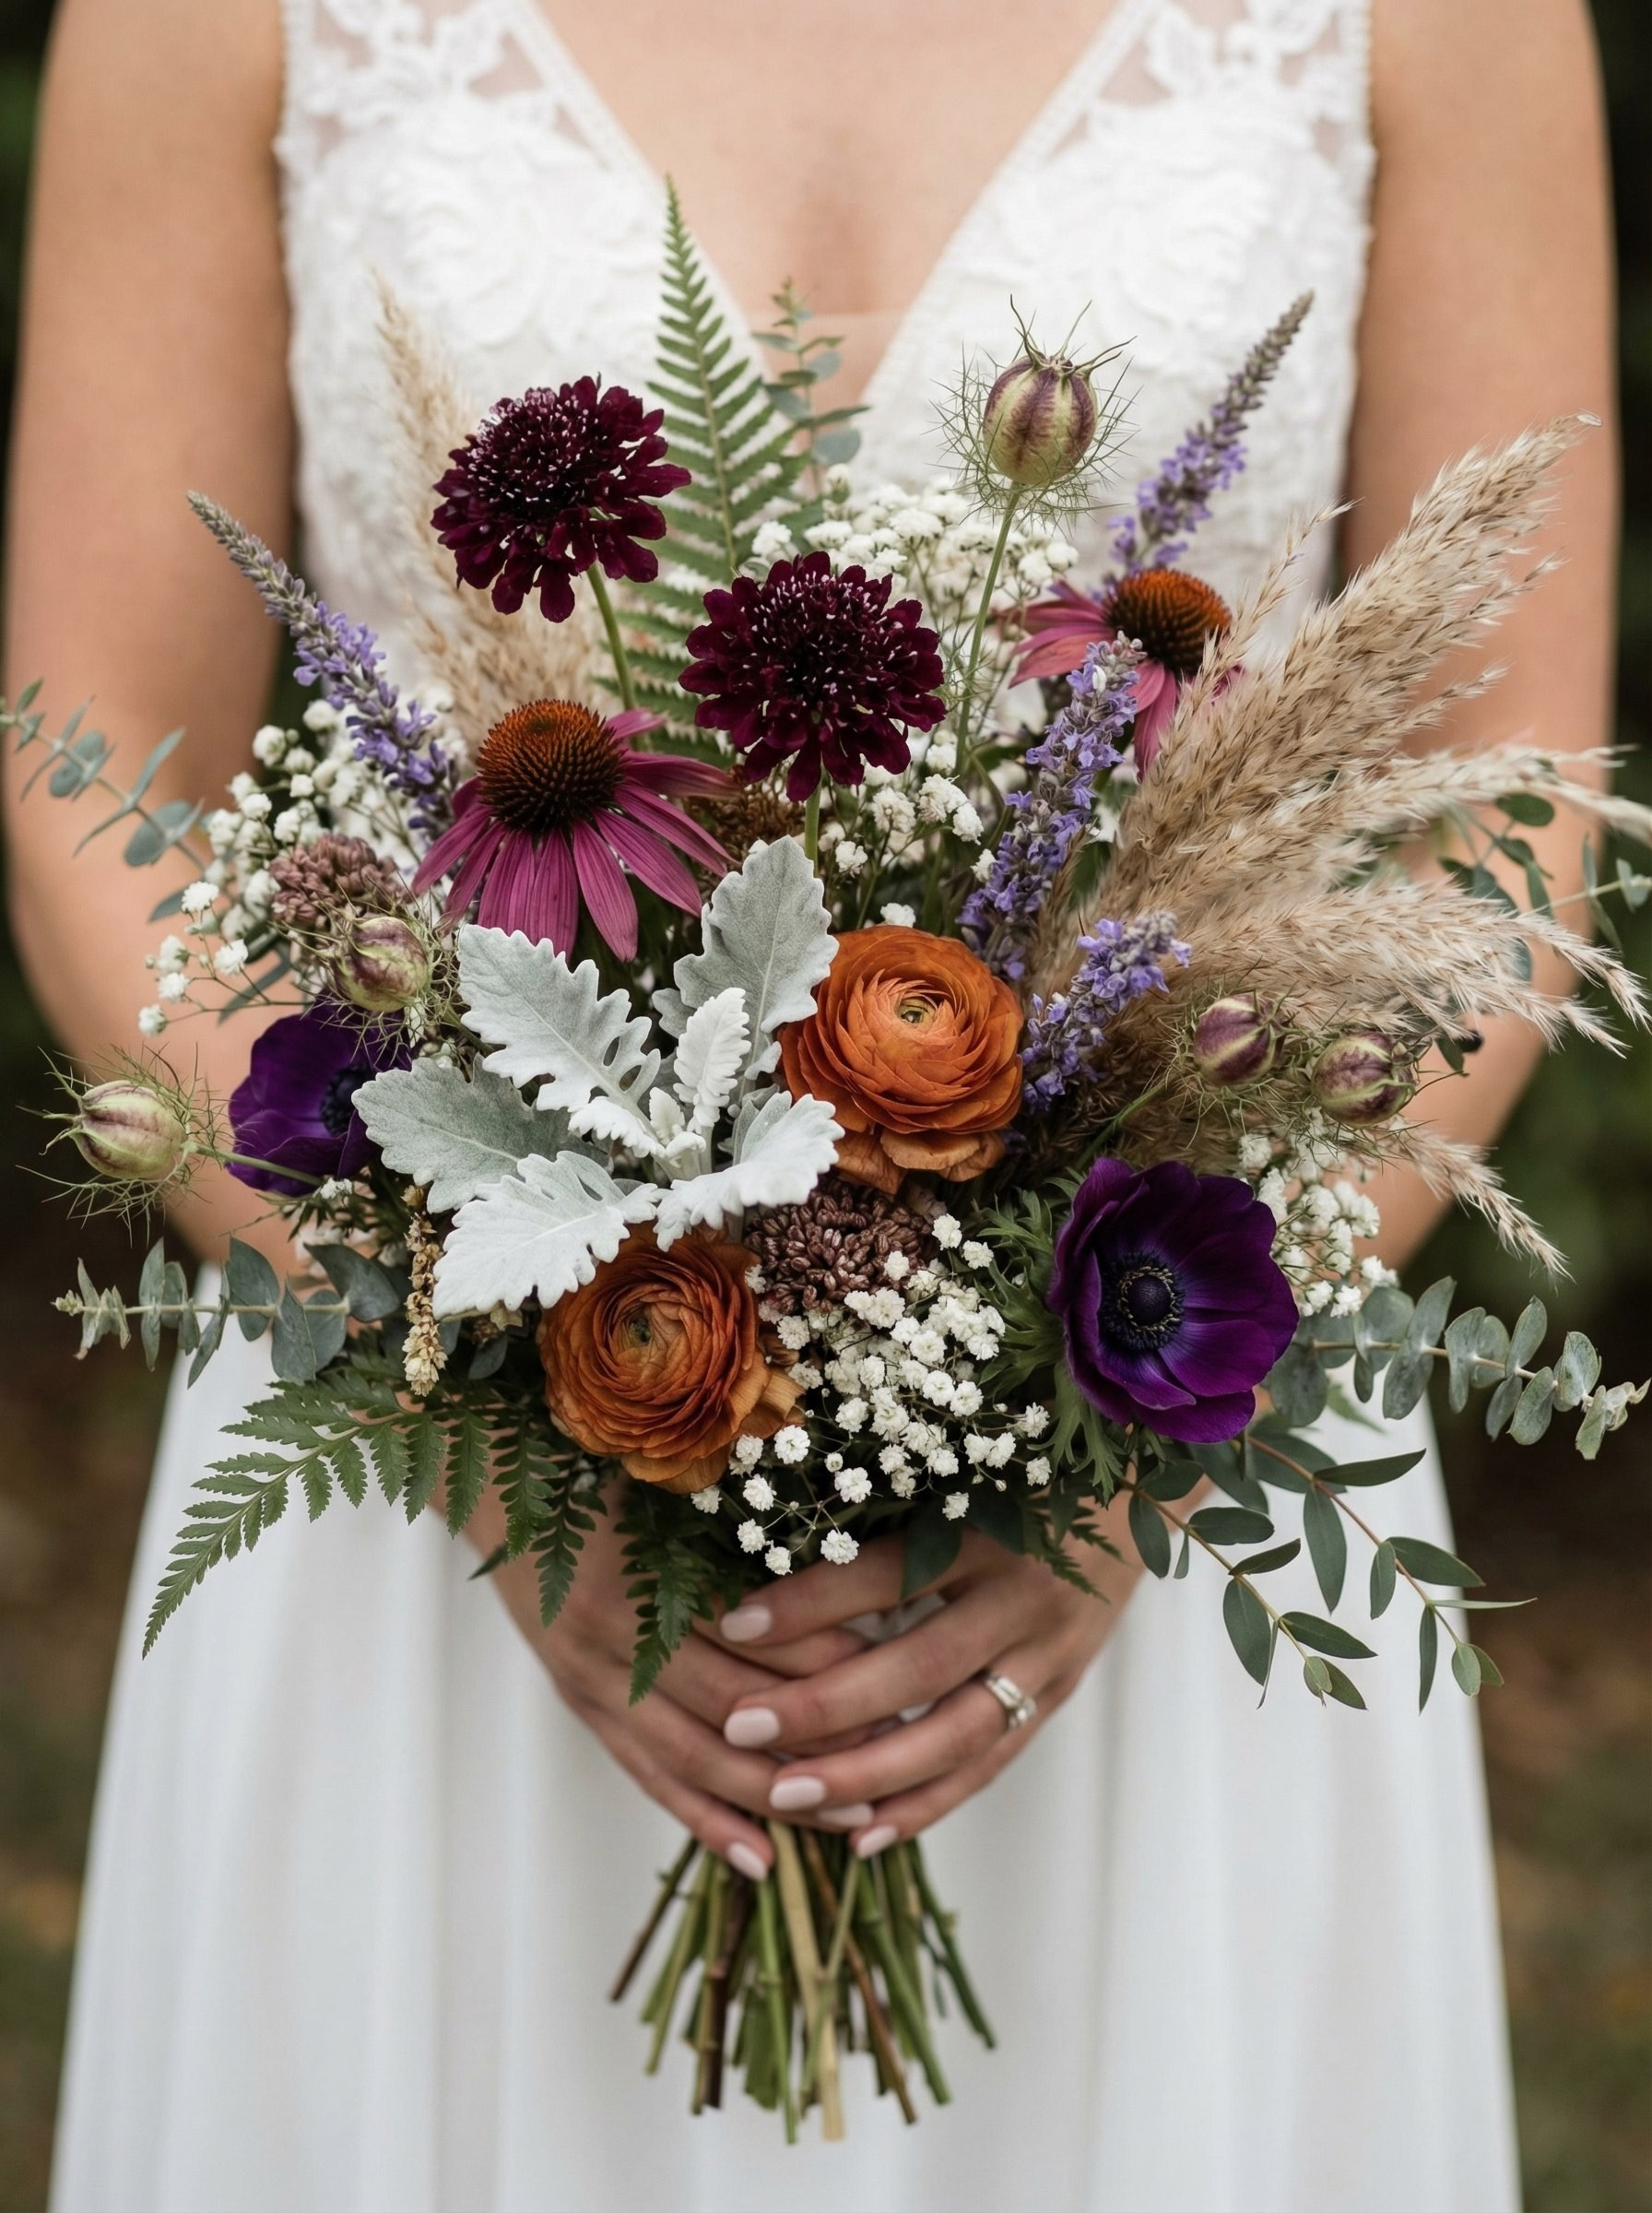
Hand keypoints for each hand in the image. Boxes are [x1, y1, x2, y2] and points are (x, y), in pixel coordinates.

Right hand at [468, 1494, 872, 1880]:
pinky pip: (649, 1777)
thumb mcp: (670, 1477)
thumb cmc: (602, 1471)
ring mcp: (592, 1679)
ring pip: (694, 1755)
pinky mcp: (584, 1708)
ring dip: (774, 1793)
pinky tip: (762, 1860)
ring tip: (851, 1817)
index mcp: (643, 1563)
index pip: (751, 1626)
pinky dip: (706, 1822)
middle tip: (896, 1755)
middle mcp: (614, 1632)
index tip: (894, 1668)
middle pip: (729, 1701)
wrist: (499, 1491)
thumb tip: (847, 1550)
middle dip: (816, 1735)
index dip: (824, 1653)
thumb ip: (740, 1512)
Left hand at [699, 1495, 1142, 1854]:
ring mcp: (1049, 1655)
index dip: (810, 1602)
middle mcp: (1023, 1597)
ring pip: (954, 1734)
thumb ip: (886, 1507)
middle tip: (741, 1730)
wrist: (1139, 1488)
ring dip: (867, 1775)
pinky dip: (926, 1803)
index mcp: (989, 1528)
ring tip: (786, 1797)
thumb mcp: (960, 1470)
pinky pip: (988, 1762)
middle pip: (917, 1668)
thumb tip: (768, 1537)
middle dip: (824, 1708)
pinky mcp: (1057, 1693)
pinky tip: (862, 1837)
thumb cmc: (1024, 1466)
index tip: (733, 1624)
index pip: (886, 1574)